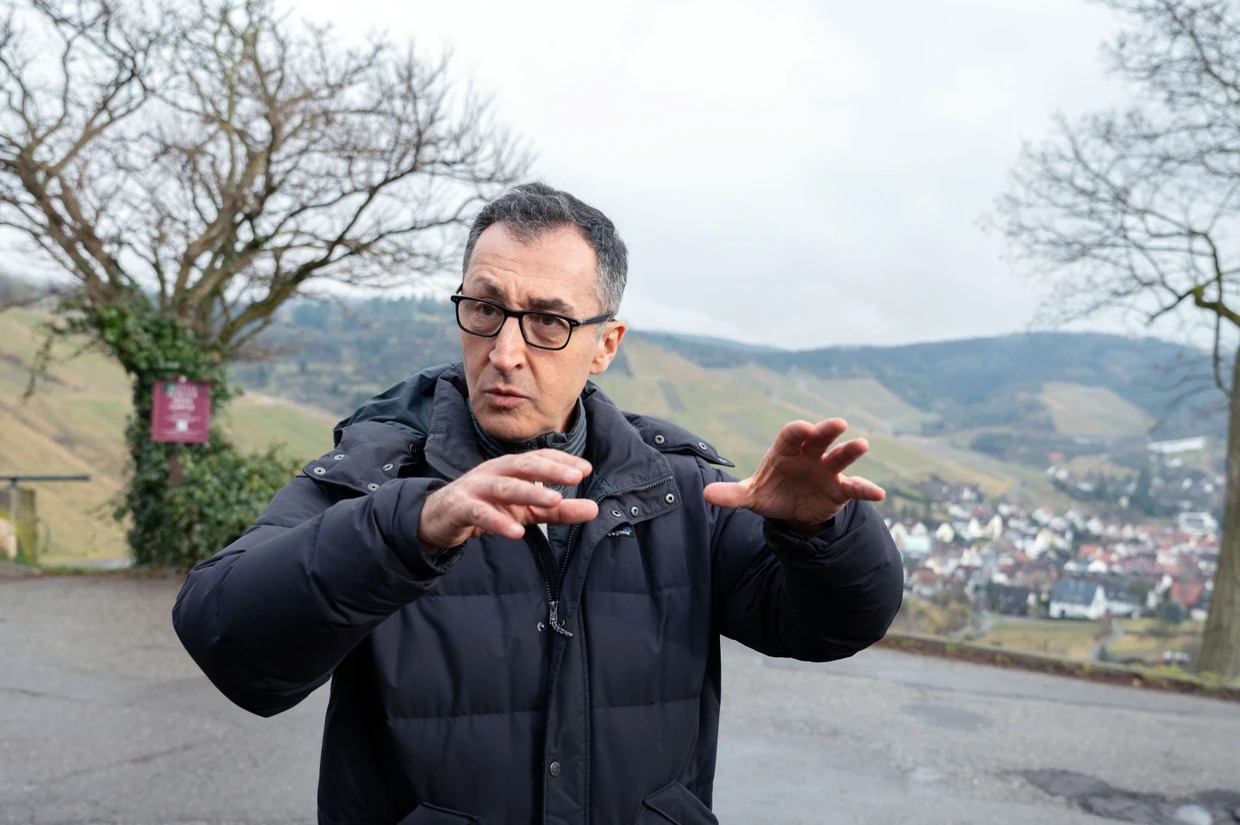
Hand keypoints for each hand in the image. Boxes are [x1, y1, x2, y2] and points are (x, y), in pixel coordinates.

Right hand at [418, 450, 598, 550]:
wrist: (437, 519)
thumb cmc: (486, 508)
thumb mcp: (525, 511)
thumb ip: (558, 511)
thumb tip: (595, 510)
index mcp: (510, 468)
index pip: (539, 457)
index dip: (562, 461)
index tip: (586, 469)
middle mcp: (494, 472)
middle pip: (524, 465)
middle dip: (551, 469)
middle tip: (576, 476)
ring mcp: (475, 488)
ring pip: (505, 487)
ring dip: (530, 492)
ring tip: (554, 500)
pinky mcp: (460, 508)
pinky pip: (480, 514)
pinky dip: (498, 522)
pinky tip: (516, 532)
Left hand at [703, 419, 884, 532]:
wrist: (793, 512)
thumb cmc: (771, 493)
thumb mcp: (751, 496)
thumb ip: (732, 495)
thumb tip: (705, 495)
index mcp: (786, 451)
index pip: (790, 436)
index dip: (796, 432)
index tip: (801, 428)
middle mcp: (810, 455)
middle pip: (819, 438)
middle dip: (826, 430)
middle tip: (838, 423)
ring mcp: (828, 470)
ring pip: (840, 457)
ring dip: (851, 451)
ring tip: (862, 444)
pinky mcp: (841, 489)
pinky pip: (856, 487)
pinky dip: (867, 489)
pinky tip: (879, 494)